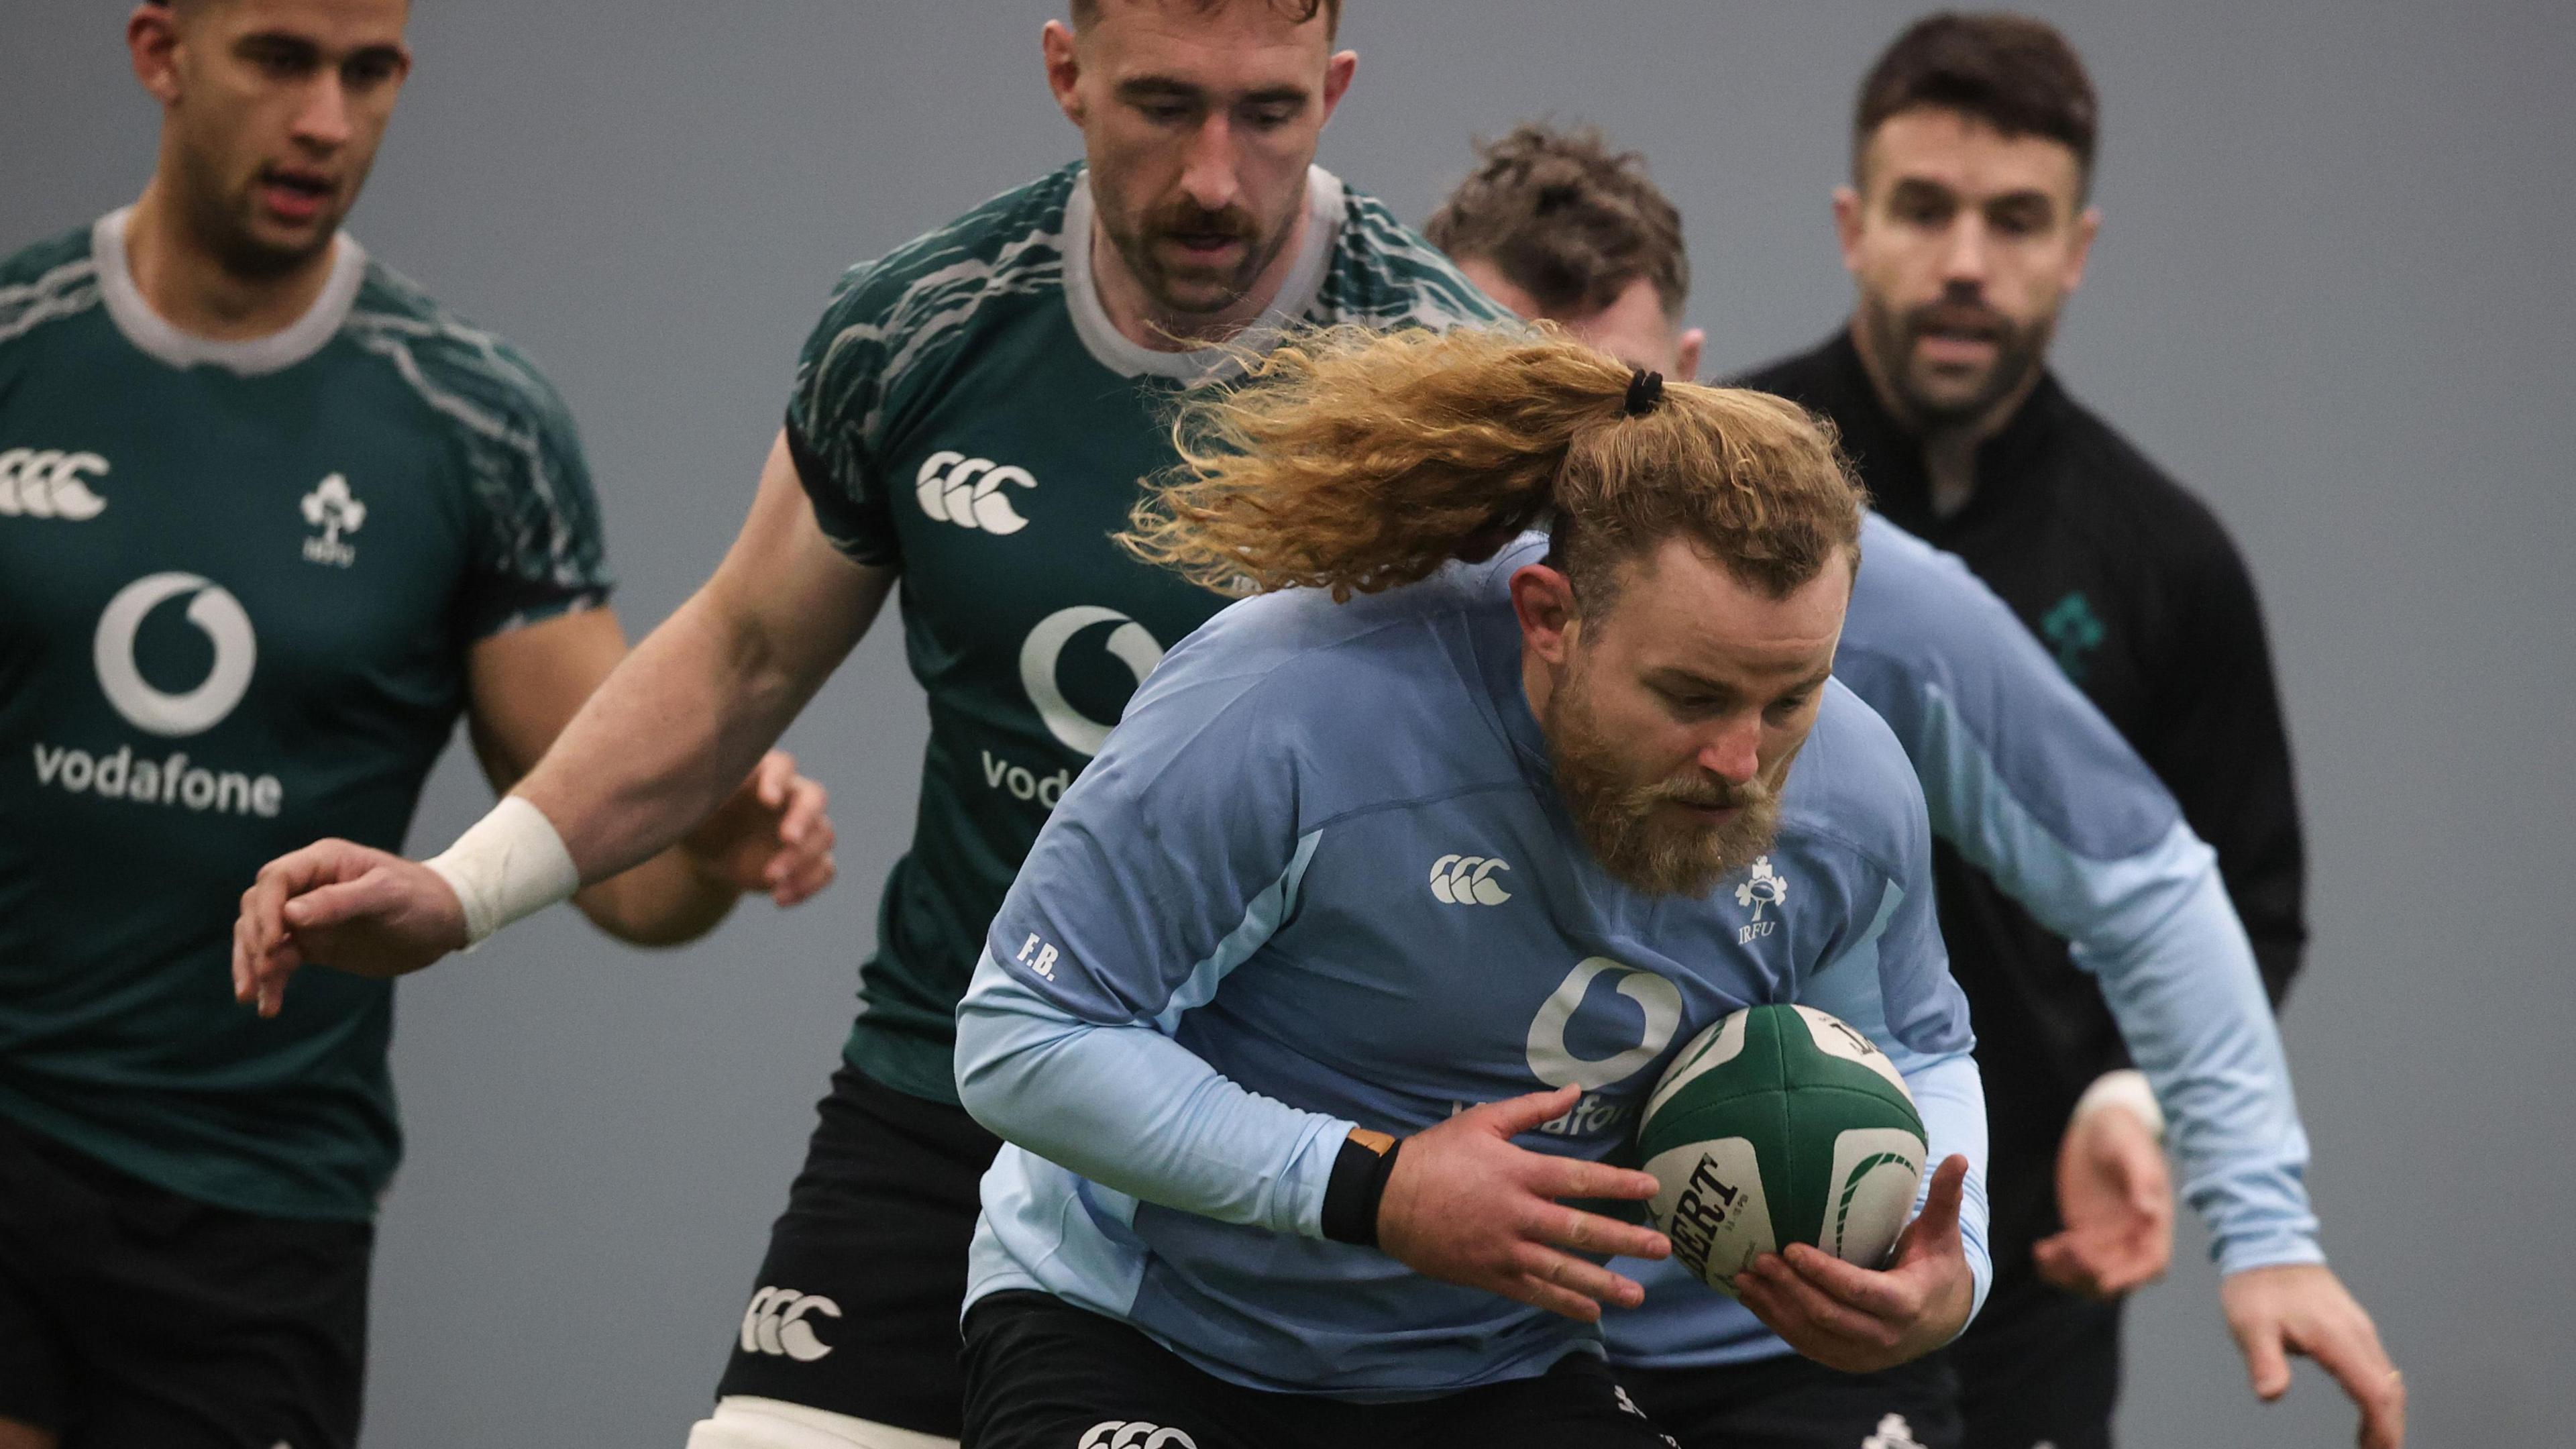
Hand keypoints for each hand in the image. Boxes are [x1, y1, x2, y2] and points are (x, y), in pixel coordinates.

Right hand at [234, 840, 469, 1015]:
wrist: (444, 922)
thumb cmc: (421, 899)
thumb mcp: (387, 896)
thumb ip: (340, 902)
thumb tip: (290, 913)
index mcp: (323, 862)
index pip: (276, 879)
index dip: (266, 911)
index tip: (270, 944)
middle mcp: (308, 885)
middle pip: (258, 907)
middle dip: (253, 941)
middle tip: (264, 975)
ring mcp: (307, 916)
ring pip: (260, 936)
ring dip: (252, 965)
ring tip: (254, 999)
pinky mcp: (313, 944)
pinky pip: (279, 960)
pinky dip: (270, 980)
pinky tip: (269, 1006)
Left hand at [678, 750, 835, 905]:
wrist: (710, 853)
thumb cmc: (701, 818)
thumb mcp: (695, 806)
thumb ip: (702, 792)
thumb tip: (701, 781)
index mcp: (766, 774)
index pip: (783, 766)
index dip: (779, 780)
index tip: (768, 799)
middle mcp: (792, 797)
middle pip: (815, 798)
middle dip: (804, 818)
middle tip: (789, 838)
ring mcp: (806, 828)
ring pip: (823, 836)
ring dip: (800, 859)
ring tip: (771, 879)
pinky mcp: (809, 859)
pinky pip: (825, 869)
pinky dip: (808, 885)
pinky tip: (779, 898)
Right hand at [1375, 1085, 1669, 1322]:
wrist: (1386, 1197)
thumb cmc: (1437, 1154)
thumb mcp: (1483, 1121)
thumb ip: (1532, 1109)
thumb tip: (1575, 1091)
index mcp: (1519, 1173)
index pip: (1579, 1179)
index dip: (1618, 1184)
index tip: (1651, 1188)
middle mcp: (1518, 1214)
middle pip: (1580, 1230)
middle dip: (1625, 1241)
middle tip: (1662, 1249)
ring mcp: (1504, 1249)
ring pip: (1562, 1270)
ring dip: (1603, 1284)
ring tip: (1636, 1296)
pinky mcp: (1489, 1275)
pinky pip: (1533, 1292)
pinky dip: (1563, 1303)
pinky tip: (1591, 1311)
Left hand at [1735, 1154, 1975, 1372]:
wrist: (1943, 1318)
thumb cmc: (1936, 1264)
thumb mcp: (1942, 1233)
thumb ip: (1945, 1198)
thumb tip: (1958, 1158)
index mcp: (1906, 1303)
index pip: (1859, 1291)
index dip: (1823, 1273)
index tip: (1792, 1247)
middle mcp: (1884, 1336)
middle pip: (1827, 1316)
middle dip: (1790, 1288)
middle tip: (1759, 1257)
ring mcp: (1863, 1354)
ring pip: (1810, 1335)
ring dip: (1774, 1307)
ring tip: (1744, 1276)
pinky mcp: (1845, 1361)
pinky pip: (1805, 1345)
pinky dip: (1776, 1322)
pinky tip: (1753, 1297)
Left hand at [2036, 1097, 2173, 1297]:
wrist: (2099, 1121)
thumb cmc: (2122, 1132)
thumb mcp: (2132, 1150)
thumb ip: (2142, 1179)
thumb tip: (2150, 1210)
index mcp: (2154, 1220)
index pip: (2152, 1262)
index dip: (2131, 1277)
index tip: (2104, 1281)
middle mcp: (2132, 1234)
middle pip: (2117, 1273)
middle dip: (2091, 1272)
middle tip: (2064, 1249)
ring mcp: (2106, 1235)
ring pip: (2091, 1272)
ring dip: (2069, 1272)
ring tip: (2045, 1254)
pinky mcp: (2083, 1230)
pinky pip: (2071, 1258)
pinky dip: (2056, 1263)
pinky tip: (2039, 1251)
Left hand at [2222, 1263, 2403, 1448]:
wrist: (2267, 1244)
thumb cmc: (2257, 1285)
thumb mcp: (2251, 1325)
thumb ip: (2265, 1361)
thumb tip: (2270, 1395)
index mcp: (2338, 1337)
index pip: (2375, 1392)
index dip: (2382, 1427)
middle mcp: (2358, 1334)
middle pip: (2390, 1391)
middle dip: (2389, 1428)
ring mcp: (2359, 1329)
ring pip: (2388, 1380)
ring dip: (2386, 1414)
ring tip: (2376, 1444)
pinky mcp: (2353, 1327)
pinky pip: (2378, 1368)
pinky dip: (2379, 1395)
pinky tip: (2367, 1411)